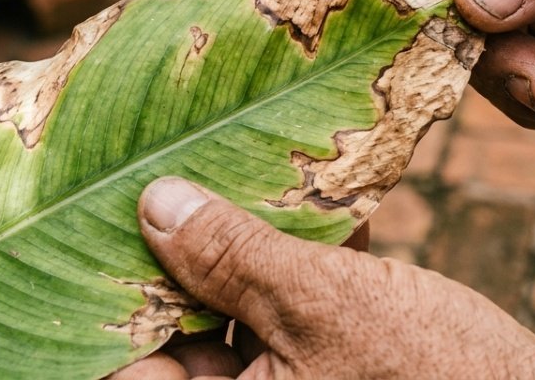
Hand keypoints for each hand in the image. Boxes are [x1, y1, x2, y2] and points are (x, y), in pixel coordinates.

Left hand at [113, 177, 534, 379]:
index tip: (97, 219)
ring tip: (243, 174)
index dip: (103, 293)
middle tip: (169, 176)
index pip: (127, 367)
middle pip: (179, 335)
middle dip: (181, 256)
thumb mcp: (324, 302)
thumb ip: (233, 256)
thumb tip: (153, 202)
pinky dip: (297, 273)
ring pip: (235, 322)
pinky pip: (288, 325)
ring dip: (244, 253)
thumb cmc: (436, 376)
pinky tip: (317, 211)